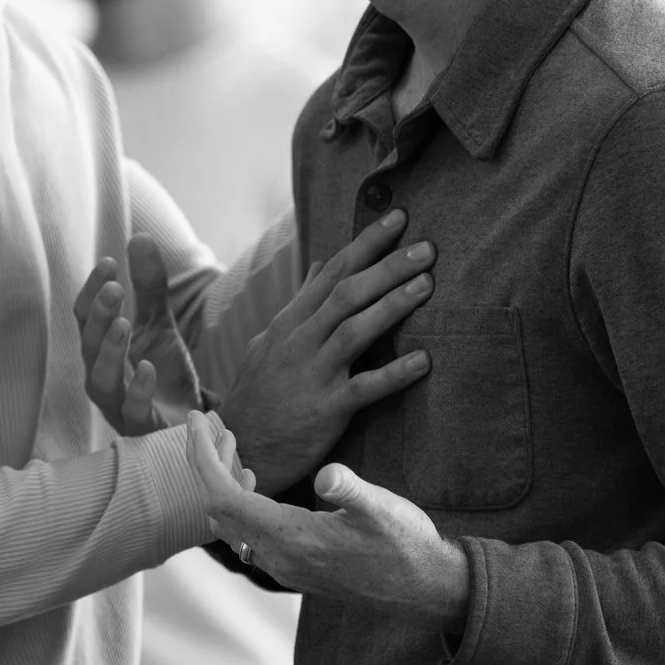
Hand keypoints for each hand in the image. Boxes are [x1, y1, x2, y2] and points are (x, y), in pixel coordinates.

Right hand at [74, 235, 199, 436]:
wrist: (191, 426)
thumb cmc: (164, 376)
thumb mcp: (159, 326)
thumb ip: (150, 286)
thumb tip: (139, 236)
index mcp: (103, 349)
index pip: (85, 317)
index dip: (93, 290)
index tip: (110, 262)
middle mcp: (103, 377)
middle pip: (88, 346)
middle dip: (99, 316)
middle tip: (115, 288)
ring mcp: (119, 406)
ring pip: (100, 382)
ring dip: (108, 352)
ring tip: (123, 324)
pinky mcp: (142, 430)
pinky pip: (132, 413)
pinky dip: (136, 391)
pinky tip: (147, 368)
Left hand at [186, 412, 469, 625]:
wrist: (421, 587)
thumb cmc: (405, 544)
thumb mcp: (382, 508)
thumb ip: (350, 491)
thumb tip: (326, 475)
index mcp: (291, 539)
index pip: (224, 496)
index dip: (203, 456)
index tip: (197, 419)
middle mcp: (279, 558)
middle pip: (219, 508)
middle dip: (208, 463)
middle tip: (212, 423)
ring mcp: (284, 566)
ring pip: (231, 522)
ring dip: (224, 481)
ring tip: (231, 443)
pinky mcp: (293, 567)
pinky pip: (248, 533)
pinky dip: (240, 500)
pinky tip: (257, 479)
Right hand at [213, 210, 434, 493]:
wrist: (237, 446)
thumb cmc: (260, 392)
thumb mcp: (271, 339)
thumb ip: (301, 301)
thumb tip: (321, 262)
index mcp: (291, 321)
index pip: (332, 271)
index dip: (366, 243)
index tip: (398, 218)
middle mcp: (300, 340)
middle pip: (347, 293)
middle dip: (388, 267)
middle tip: (427, 247)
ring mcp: (312, 373)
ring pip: (354, 330)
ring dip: (392, 305)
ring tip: (427, 285)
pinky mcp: (325, 409)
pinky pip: (364, 387)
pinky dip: (395, 373)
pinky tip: (425, 360)